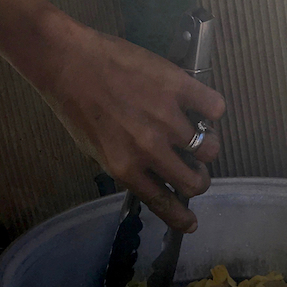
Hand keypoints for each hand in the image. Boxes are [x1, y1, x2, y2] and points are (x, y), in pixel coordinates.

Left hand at [38, 22, 225, 231]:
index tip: (191, 222)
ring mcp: (167, 118)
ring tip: (198, 134)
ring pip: (210, 148)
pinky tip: (200, 106)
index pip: (164, 203)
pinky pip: (215, 107)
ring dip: (207, 146)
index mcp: (127, 169)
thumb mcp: (98, 152)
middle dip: (198, 180)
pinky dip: (212, 109)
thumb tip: (154, 178)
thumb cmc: (78, 109)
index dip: (181, 217)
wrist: (71, 64)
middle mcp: (151, 149)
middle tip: (194, 169)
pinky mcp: (179, 86)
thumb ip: (128, 168)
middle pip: (195, 182)